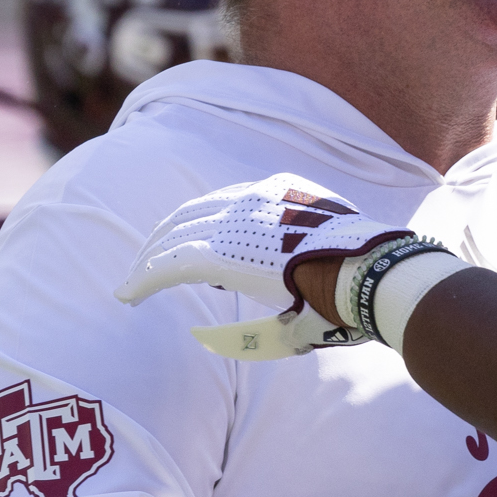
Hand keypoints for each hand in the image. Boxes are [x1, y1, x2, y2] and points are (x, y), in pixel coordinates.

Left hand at [115, 174, 410, 312]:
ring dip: (149, 259)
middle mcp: (256, 196)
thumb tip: (290, 304)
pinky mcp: (220, 252)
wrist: (368, 276)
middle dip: (166, 237)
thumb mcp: (330, 259)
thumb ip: (303, 270)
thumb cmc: (361, 280)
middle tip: (147, 261)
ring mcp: (236, 220)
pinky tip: (128, 294)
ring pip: (175, 236)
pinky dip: (145, 278)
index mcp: (285, 192)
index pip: (230, 204)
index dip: (205, 225)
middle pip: (193, 213)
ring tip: (131, 283)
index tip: (194, 248)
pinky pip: (170, 263)